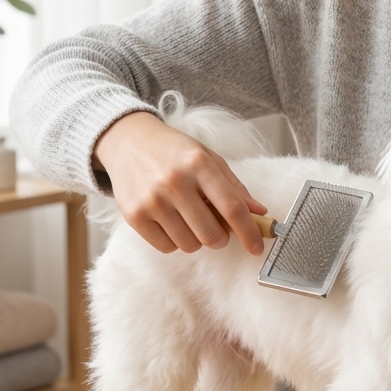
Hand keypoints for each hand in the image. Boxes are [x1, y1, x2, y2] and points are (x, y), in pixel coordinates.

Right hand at [93, 111, 267, 254]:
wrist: (130, 141)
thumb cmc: (175, 152)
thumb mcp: (209, 158)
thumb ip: (235, 187)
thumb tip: (260, 213)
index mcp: (200, 164)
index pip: (232, 207)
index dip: (249, 232)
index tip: (257, 248)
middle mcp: (175, 182)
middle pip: (211, 234)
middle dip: (221, 238)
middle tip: (217, 227)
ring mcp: (152, 200)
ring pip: (189, 245)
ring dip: (197, 239)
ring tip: (190, 218)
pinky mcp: (134, 216)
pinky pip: (166, 248)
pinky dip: (175, 241)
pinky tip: (172, 222)